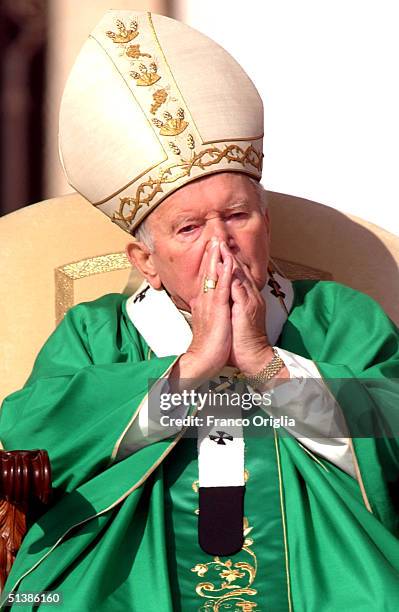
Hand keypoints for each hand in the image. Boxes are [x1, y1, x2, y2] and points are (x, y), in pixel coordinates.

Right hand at [172, 238, 233, 385]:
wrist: (204, 360)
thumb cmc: (208, 345)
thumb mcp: (207, 323)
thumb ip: (206, 310)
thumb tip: (204, 302)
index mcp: (204, 304)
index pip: (206, 279)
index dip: (210, 264)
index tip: (212, 250)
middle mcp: (204, 301)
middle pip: (208, 273)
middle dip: (211, 255)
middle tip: (213, 239)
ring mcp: (210, 305)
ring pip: (213, 277)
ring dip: (216, 259)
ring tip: (218, 243)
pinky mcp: (217, 311)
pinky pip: (221, 288)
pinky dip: (224, 275)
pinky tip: (227, 263)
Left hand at [220, 242, 272, 374]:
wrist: (253, 358)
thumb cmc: (242, 342)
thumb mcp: (234, 319)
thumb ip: (229, 306)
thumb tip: (220, 300)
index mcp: (247, 299)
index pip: (238, 275)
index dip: (228, 261)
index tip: (218, 249)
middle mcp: (251, 297)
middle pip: (239, 270)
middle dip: (228, 254)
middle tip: (218, 239)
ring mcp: (250, 301)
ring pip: (240, 275)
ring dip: (230, 259)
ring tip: (220, 245)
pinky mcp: (246, 308)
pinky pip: (239, 287)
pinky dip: (231, 276)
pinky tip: (224, 265)